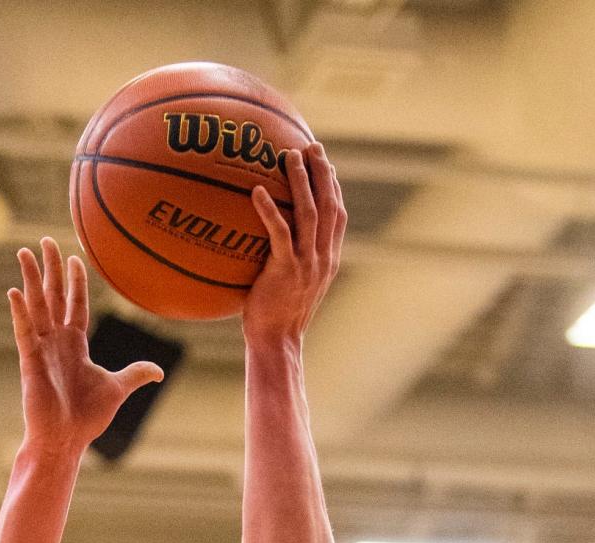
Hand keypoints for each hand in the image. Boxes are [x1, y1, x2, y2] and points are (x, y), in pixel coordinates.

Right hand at [9, 238, 162, 451]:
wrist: (66, 440)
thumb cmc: (87, 418)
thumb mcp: (117, 389)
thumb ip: (135, 374)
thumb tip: (159, 372)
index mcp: (75, 345)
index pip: (74, 305)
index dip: (75, 281)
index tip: (75, 257)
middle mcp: (56, 342)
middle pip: (52, 296)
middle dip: (50, 269)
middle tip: (44, 241)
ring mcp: (42, 350)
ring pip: (36, 306)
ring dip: (30, 279)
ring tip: (23, 252)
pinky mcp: (31, 362)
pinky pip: (24, 331)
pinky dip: (19, 312)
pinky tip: (14, 291)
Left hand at [242, 143, 345, 344]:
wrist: (277, 342)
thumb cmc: (276, 318)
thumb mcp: (292, 287)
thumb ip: (291, 261)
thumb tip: (272, 240)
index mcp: (328, 260)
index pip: (337, 216)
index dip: (333, 187)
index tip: (325, 163)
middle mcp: (323, 258)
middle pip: (329, 205)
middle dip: (322, 172)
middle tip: (312, 146)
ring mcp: (307, 264)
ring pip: (309, 213)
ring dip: (301, 181)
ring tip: (288, 157)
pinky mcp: (286, 270)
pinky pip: (280, 234)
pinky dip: (270, 211)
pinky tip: (257, 192)